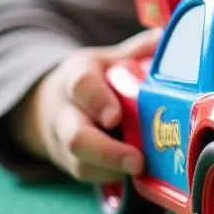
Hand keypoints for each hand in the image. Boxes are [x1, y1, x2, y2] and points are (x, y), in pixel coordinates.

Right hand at [7, 28, 160, 181]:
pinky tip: (136, 175)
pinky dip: (110, 176)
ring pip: (79, 161)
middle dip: (106, 151)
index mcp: (77, 77)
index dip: (98, 102)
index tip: (116, 117)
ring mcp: (65, 141)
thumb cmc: (92, 80)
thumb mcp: (107, 59)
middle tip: (136, 160)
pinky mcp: (71, 163)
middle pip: (76, 136)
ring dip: (110, 169)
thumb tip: (165, 36)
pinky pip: (86, 174)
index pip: (81, 87)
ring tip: (140, 170)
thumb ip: (136, 50)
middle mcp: (66, 112)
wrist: (48, 104)